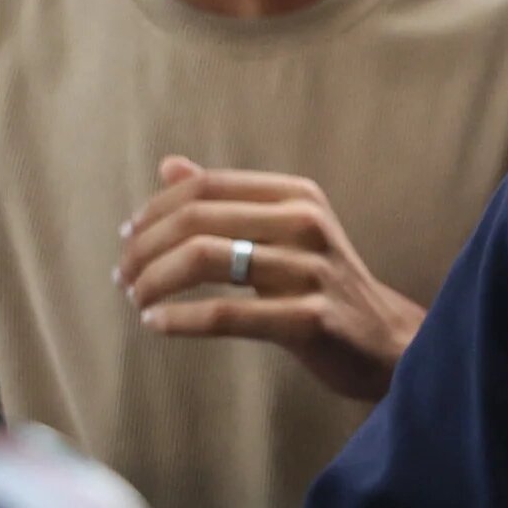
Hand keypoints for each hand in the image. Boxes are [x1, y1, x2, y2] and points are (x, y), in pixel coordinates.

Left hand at [115, 157, 425, 400]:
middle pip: (196, 220)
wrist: (384, 341)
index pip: (205, 187)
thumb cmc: (322, 285)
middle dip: (145, 248)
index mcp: (297, 196)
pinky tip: (157, 324)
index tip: (126, 237)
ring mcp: (311, 270)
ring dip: (154, 281)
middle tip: (123, 276)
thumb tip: (170, 166)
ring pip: (204, 260)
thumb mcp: (283, 232)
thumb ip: (229, 200)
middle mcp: (306, 223)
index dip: (154, 210)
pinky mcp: (310, 318)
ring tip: (136, 298)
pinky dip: (180, 319)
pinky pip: (226, 313)